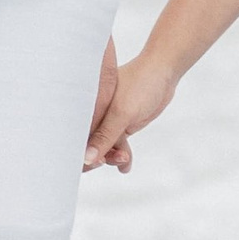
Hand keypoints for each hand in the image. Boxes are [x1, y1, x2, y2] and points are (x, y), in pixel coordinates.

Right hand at [86, 48, 178, 172]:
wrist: (163, 72)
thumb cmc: (140, 83)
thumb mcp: (121, 112)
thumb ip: (104, 136)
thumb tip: (86, 159)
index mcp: (86, 107)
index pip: (75, 135)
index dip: (80, 152)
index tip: (95, 161)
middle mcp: (94, 114)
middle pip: (87, 144)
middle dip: (98, 156)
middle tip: (115, 157)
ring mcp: (108, 120)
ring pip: (104, 147)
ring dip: (112, 157)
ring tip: (125, 159)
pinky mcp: (121, 124)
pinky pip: (116, 145)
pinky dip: (121, 155)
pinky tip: (126, 167)